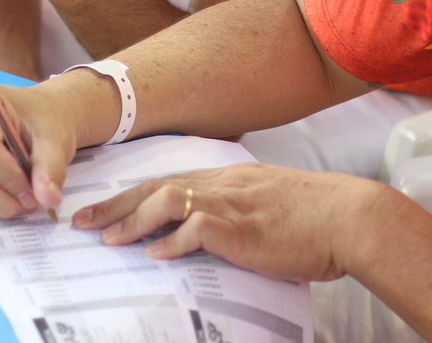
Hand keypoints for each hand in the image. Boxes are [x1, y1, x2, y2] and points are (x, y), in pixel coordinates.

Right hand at [0, 81, 79, 217]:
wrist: (40, 115)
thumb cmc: (44, 119)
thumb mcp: (55, 139)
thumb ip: (50, 168)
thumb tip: (49, 200)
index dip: (9, 179)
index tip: (34, 194)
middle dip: (1, 198)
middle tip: (31, 203)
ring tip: (22, 200)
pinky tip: (6, 197)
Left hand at [72, 163, 383, 281]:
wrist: (348, 216)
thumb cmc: (314, 217)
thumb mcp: (267, 204)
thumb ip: (236, 210)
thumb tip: (207, 230)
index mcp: (227, 178)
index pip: (168, 181)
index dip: (132, 195)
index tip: (104, 208)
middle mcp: (223, 184)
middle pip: (155, 187)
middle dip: (115, 204)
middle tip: (82, 221)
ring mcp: (231, 203)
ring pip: (167, 202)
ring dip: (133, 221)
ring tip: (109, 239)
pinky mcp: (241, 228)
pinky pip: (196, 229)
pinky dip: (171, 241)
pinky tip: (154, 254)